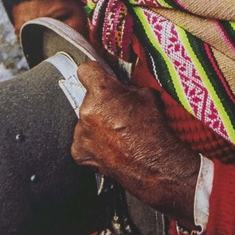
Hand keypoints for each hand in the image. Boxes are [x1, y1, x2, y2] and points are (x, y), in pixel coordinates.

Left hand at [71, 61, 199, 225]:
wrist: (155, 165)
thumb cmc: (154, 133)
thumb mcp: (147, 96)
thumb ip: (128, 87)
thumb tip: (123, 86)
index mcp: (101, 92)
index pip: (86, 69)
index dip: (95, 71)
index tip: (98, 74)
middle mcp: (86, 111)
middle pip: (89, 99)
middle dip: (102, 103)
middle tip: (119, 112)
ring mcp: (81, 134)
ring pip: (86, 121)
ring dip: (98, 124)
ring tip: (118, 133)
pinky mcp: (80, 152)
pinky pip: (84, 141)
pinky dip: (95, 143)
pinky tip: (112, 145)